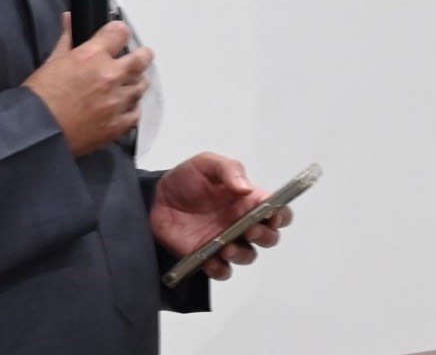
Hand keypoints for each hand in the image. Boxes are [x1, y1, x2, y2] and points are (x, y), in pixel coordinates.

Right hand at [25, 13, 152, 156]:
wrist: (38, 131)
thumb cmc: (40, 95)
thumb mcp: (52, 61)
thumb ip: (67, 38)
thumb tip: (69, 18)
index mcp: (93, 56)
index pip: (119, 33)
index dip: (119, 32)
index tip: (118, 36)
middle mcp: (111, 76)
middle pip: (141, 59)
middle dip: (142, 56)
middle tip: (140, 57)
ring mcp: (117, 102)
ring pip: (141, 86)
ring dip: (135, 82)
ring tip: (127, 84)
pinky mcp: (119, 125)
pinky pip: (136, 112)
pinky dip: (132, 107)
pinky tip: (123, 107)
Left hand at [150, 152, 292, 280]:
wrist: (154, 199)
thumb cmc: (185, 179)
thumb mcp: (206, 164)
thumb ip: (228, 170)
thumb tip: (247, 188)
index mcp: (247, 200)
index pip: (277, 211)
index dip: (281, 215)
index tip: (272, 215)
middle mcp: (241, 223)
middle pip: (269, 237)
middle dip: (265, 236)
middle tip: (250, 230)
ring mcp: (226, 241)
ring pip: (248, 256)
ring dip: (242, 253)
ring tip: (226, 245)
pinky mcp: (208, 257)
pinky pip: (222, 271)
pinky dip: (220, 269)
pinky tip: (211, 259)